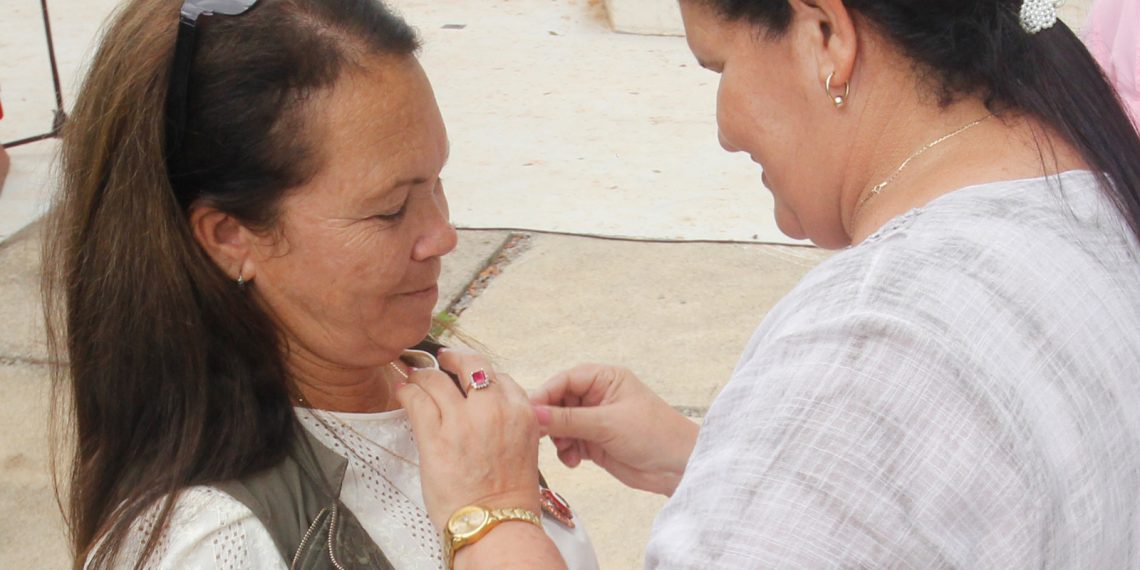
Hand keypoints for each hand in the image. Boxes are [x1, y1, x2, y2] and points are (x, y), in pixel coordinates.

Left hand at [397, 348, 541, 530]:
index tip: (466, 374)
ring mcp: (463, 420)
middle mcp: (494, 409)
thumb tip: (483, 408)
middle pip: (470, 364)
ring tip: (414, 375)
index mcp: (521, 412)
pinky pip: (417, 400)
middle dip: (453, 358)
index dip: (478, 372)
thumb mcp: (524, 447)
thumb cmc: (508, 494)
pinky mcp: (435, 436)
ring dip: (423, 374)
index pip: (498, 376)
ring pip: (437, 379)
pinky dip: (408, 392)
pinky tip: (404, 391)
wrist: (495, 524)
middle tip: (441, 359)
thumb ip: (508, 421)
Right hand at [530, 364, 698, 495]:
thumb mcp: (606, 423)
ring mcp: (596, 420)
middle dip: (550, 420)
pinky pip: (569, 443)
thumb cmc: (654, 434)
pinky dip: (567, 451)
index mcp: (605, 378)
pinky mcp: (596, 442)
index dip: (545, 395)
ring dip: (559, 439)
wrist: (678, 467)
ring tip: (567, 450)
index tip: (529, 413)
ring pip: (561, 425)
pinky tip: (575, 460)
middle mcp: (598, 396)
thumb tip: (534, 414)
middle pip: (559, 402)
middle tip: (540, 436)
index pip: (564, 380)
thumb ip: (567, 419)